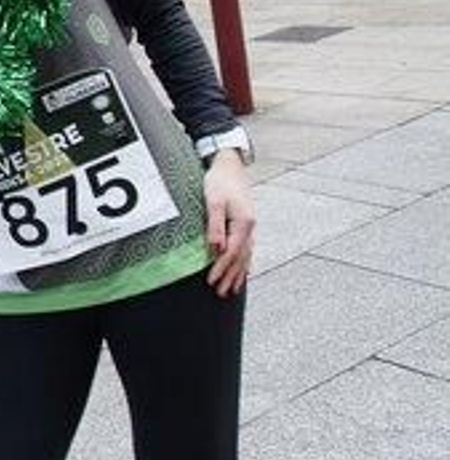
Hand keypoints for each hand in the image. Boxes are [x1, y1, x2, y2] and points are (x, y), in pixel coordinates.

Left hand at [203, 150, 254, 297]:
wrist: (229, 166)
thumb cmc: (219, 182)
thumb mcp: (213, 201)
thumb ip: (215, 225)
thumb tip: (216, 249)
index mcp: (243, 223)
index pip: (231, 253)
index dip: (221, 269)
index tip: (211, 281)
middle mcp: (250, 227)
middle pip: (240, 258)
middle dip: (230, 277)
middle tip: (221, 294)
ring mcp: (249, 226)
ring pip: (246, 256)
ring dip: (238, 274)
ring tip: (232, 290)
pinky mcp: (246, 224)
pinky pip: (247, 249)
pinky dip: (244, 263)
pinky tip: (244, 272)